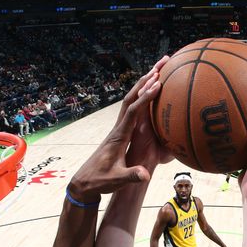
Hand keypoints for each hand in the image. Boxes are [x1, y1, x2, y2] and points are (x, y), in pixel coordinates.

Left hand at [69, 57, 170, 199]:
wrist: (85, 183)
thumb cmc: (100, 181)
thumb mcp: (116, 180)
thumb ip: (131, 176)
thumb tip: (145, 175)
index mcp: (119, 136)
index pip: (132, 112)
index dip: (144, 98)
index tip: (157, 84)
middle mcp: (118, 128)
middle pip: (131, 98)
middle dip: (146, 80)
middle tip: (161, 64)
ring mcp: (119, 128)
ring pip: (131, 100)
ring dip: (144, 84)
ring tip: (159, 70)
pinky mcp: (121, 132)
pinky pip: (133, 109)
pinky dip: (142, 97)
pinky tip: (151, 93)